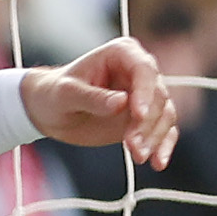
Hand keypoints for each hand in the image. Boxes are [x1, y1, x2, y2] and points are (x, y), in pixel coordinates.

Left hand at [26, 37, 179, 168]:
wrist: (51, 113)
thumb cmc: (55, 95)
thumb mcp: (66, 95)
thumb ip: (93, 98)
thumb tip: (121, 103)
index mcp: (122, 53)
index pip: (144, 69)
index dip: (145, 92)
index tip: (138, 115)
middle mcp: (138, 72)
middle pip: (158, 96)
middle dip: (147, 123)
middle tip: (132, 146)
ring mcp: (144, 96)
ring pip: (164, 115)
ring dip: (154, 138)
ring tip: (137, 156)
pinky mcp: (145, 118)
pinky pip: (164, 131)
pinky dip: (163, 146)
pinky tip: (158, 163)